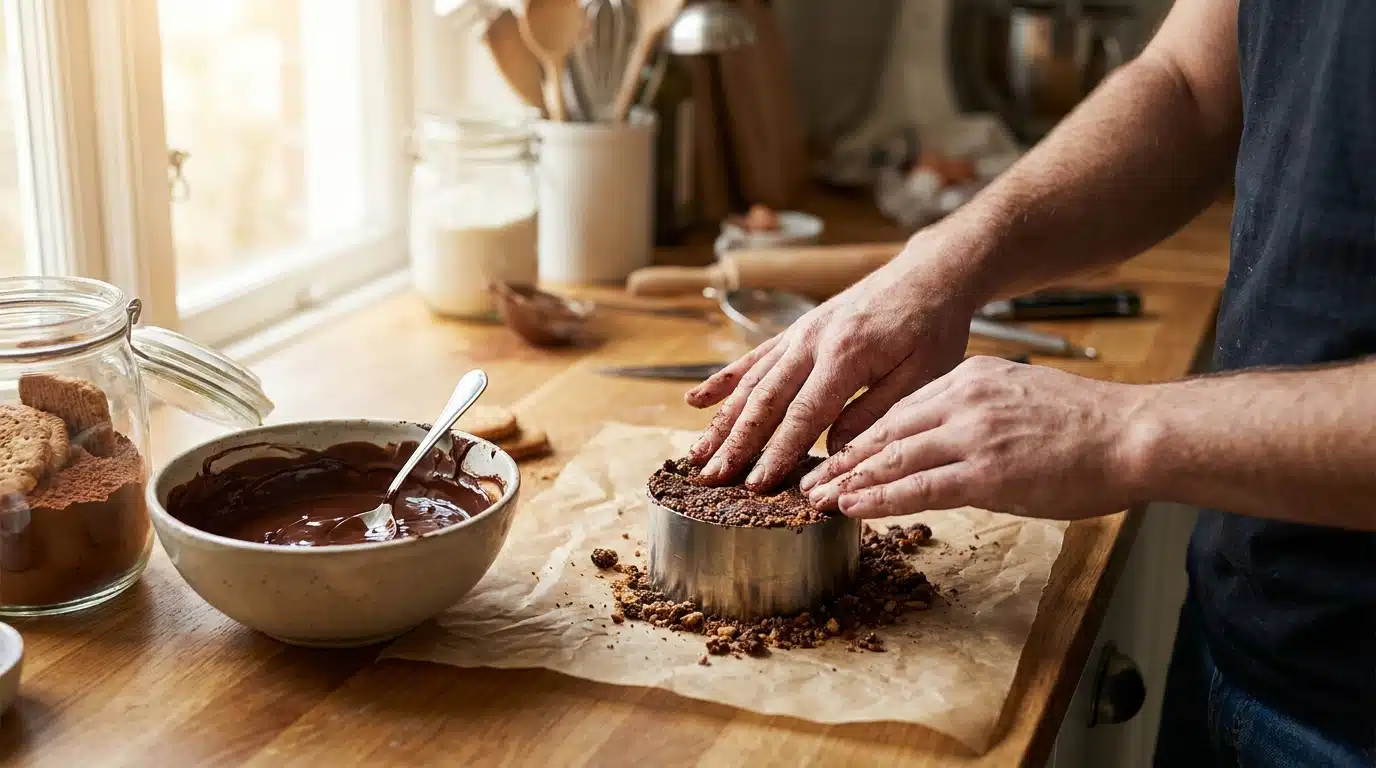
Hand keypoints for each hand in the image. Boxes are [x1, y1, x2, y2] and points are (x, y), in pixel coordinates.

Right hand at [684, 235, 982, 489]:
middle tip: (712, 479)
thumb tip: (835, 451)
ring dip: (721, 421)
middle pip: (765, 400)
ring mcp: (799, 335)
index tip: (758, 485)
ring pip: (751, 383)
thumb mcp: (924, 375)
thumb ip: (877, 412)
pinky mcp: (796, 331)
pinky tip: (695, 401)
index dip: (778, 452)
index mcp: (847, 355)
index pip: (804, 414)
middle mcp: (812, 342)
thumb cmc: (933, 326)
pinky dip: (722, 381)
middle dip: (735, 444)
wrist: (928, 274)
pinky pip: (752, 359)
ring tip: (697, 454)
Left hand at [799, 356, 1147, 519]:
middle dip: (841, 459)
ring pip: (892, 459)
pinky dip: (879, 499)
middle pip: (884, 432)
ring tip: (817, 499)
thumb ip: (976, 414)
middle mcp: (964, 399)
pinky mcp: (987, 472)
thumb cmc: (1086, 426)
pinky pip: (919, 487)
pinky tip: (853, 508)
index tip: (834, 454)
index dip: (861, 436)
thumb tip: (944, 441)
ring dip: (849, 481)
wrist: (1134, 434)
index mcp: (971, 377)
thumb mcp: (1018, 400)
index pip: (899, 408)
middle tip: (808, 480)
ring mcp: (973, 434)